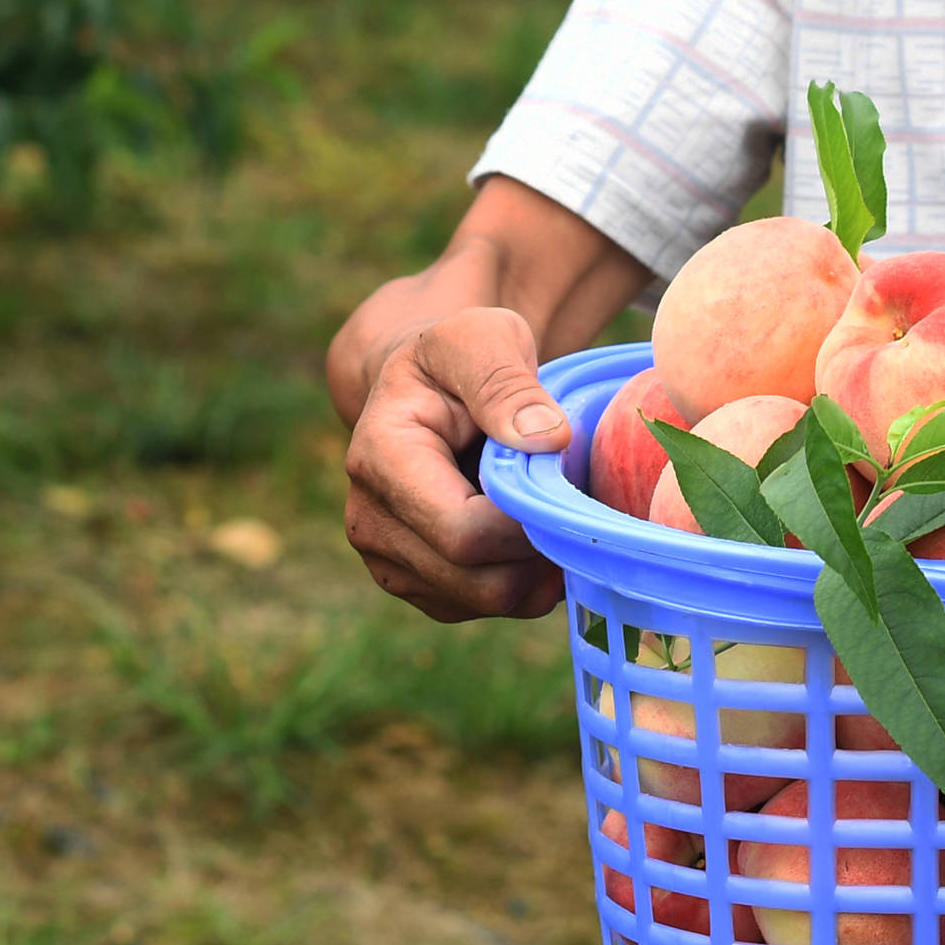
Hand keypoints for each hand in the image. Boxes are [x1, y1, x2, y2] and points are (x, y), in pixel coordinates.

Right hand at [325, 179, 646, 621]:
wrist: (430, 386)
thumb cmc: (459, 354)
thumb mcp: (483, 338)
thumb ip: (507, 382)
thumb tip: (546, 439)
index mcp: (380, 457)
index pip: (463, 532)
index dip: (528, 524)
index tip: (568, 483)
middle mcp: (369, 520)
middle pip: (477, 578)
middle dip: (539, 549)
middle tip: (574, 499)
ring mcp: (389, 560)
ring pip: (487, 601)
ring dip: (536, 567)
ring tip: (550, 505)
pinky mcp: (417, 584)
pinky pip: (487, 607)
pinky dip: (524, 579)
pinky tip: (533, 528)